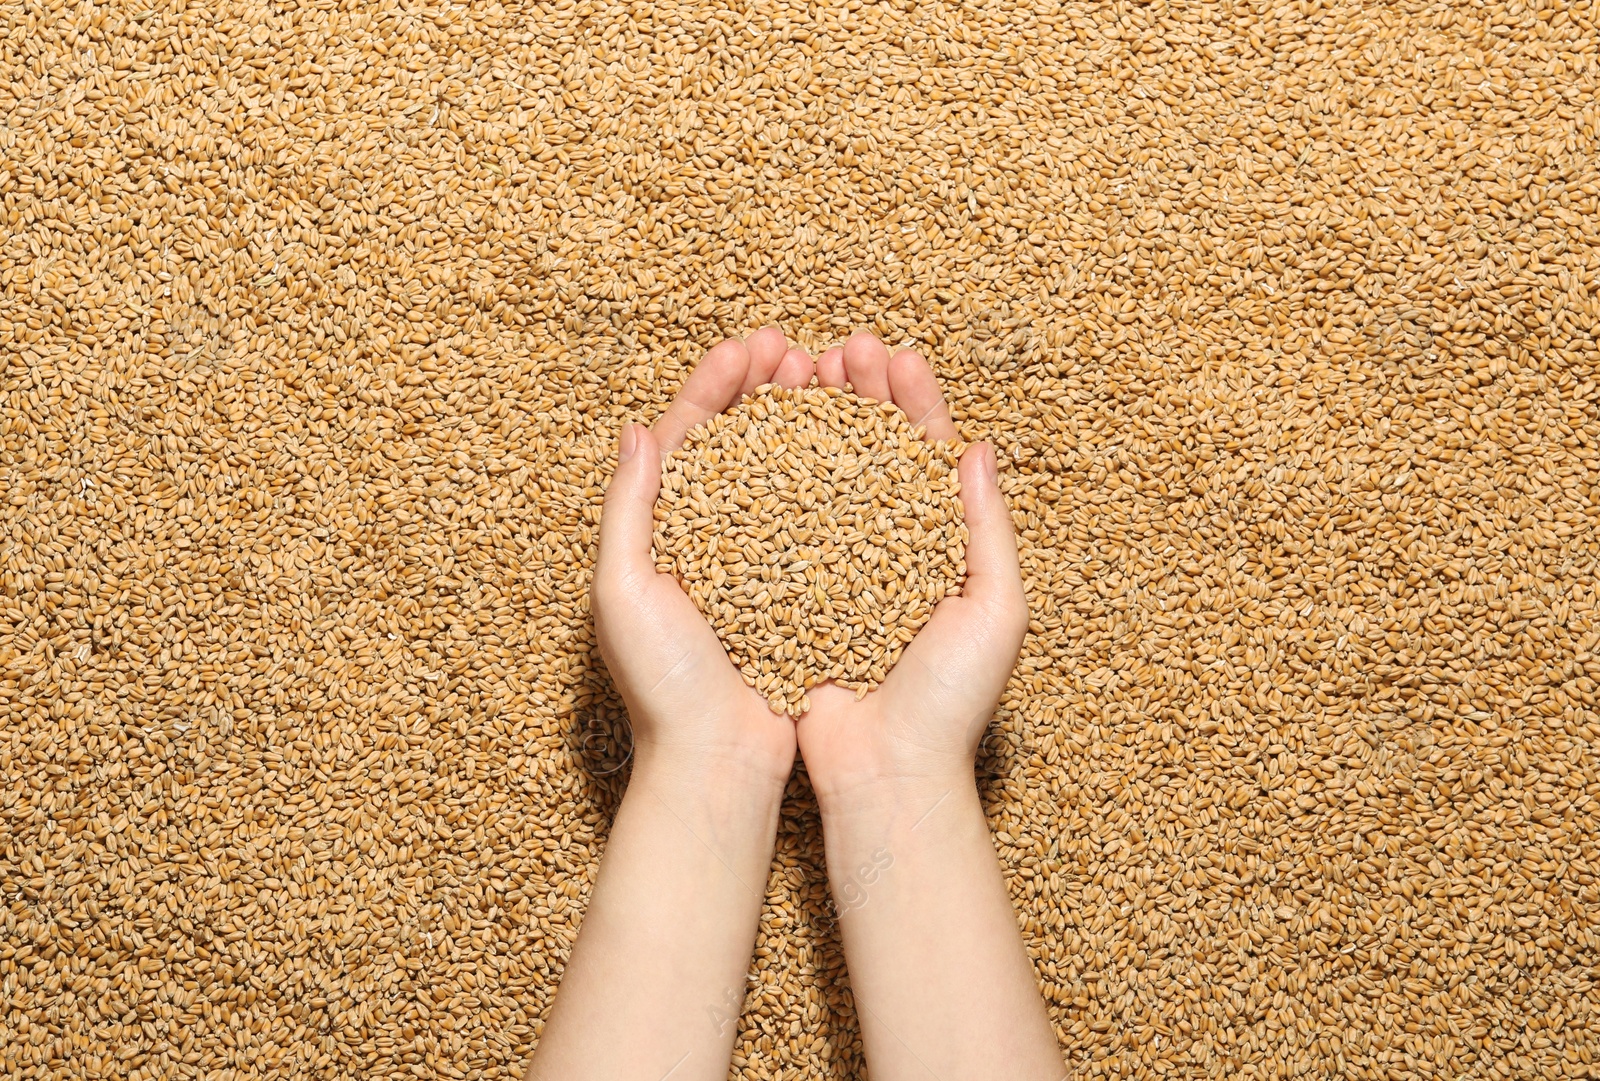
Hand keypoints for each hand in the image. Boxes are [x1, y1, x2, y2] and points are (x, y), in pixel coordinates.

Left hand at [593, 327, 814, 786]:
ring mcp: (760, 565)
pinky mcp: (801, 592)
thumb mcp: (625, 590)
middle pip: (743, 445)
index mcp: (663, 532)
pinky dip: (842, 481)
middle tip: (801, 352)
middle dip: (769, 391)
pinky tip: (867, 454)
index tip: (750, 346)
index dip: (717, 385)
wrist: (718, 767)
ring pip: (787, 474)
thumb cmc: (664, 688)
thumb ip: (628, 507)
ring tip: (838, 384)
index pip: (690, 437)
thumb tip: (639, 427)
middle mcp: (712, 541)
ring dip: (810, 425)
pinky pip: (823, 522)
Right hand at [796, 331, 1028, 805]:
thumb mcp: (995, 610)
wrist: (885, 776)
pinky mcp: (789, 592)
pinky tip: (751, 439)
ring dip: (810, 422)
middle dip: (856, 395)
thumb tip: (977, 447)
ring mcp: (834, 568)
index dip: (911, 401)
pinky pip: (776, 524)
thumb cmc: (950, 702)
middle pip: (869, 452)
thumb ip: (988, 528)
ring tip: (794, 375)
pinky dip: (766, 477)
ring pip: (820, 476)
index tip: (891, 356)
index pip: (927, 454)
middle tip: (837, 351)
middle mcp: (885, 549)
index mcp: (940, 545)